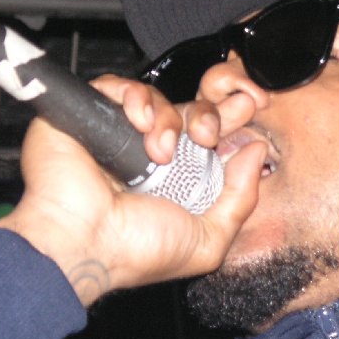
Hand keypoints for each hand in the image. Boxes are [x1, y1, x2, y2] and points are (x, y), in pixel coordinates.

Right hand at [0, 76, 266, 304]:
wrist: (83, 240)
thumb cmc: (135, 251)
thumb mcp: (207, 241)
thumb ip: (241, 200)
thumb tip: (255, 152)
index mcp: (180, 182)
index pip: (213, 139)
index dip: (232, 121)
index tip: (248, 109)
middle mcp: (152, 156)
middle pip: (191, 111)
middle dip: (209, 115)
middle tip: (207, 135)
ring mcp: (121, 136)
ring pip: (159, 98)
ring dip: (168, 118)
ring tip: (159, 149)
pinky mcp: (90, 117)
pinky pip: (118, 86)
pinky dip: (134, 96)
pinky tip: (138, 122)